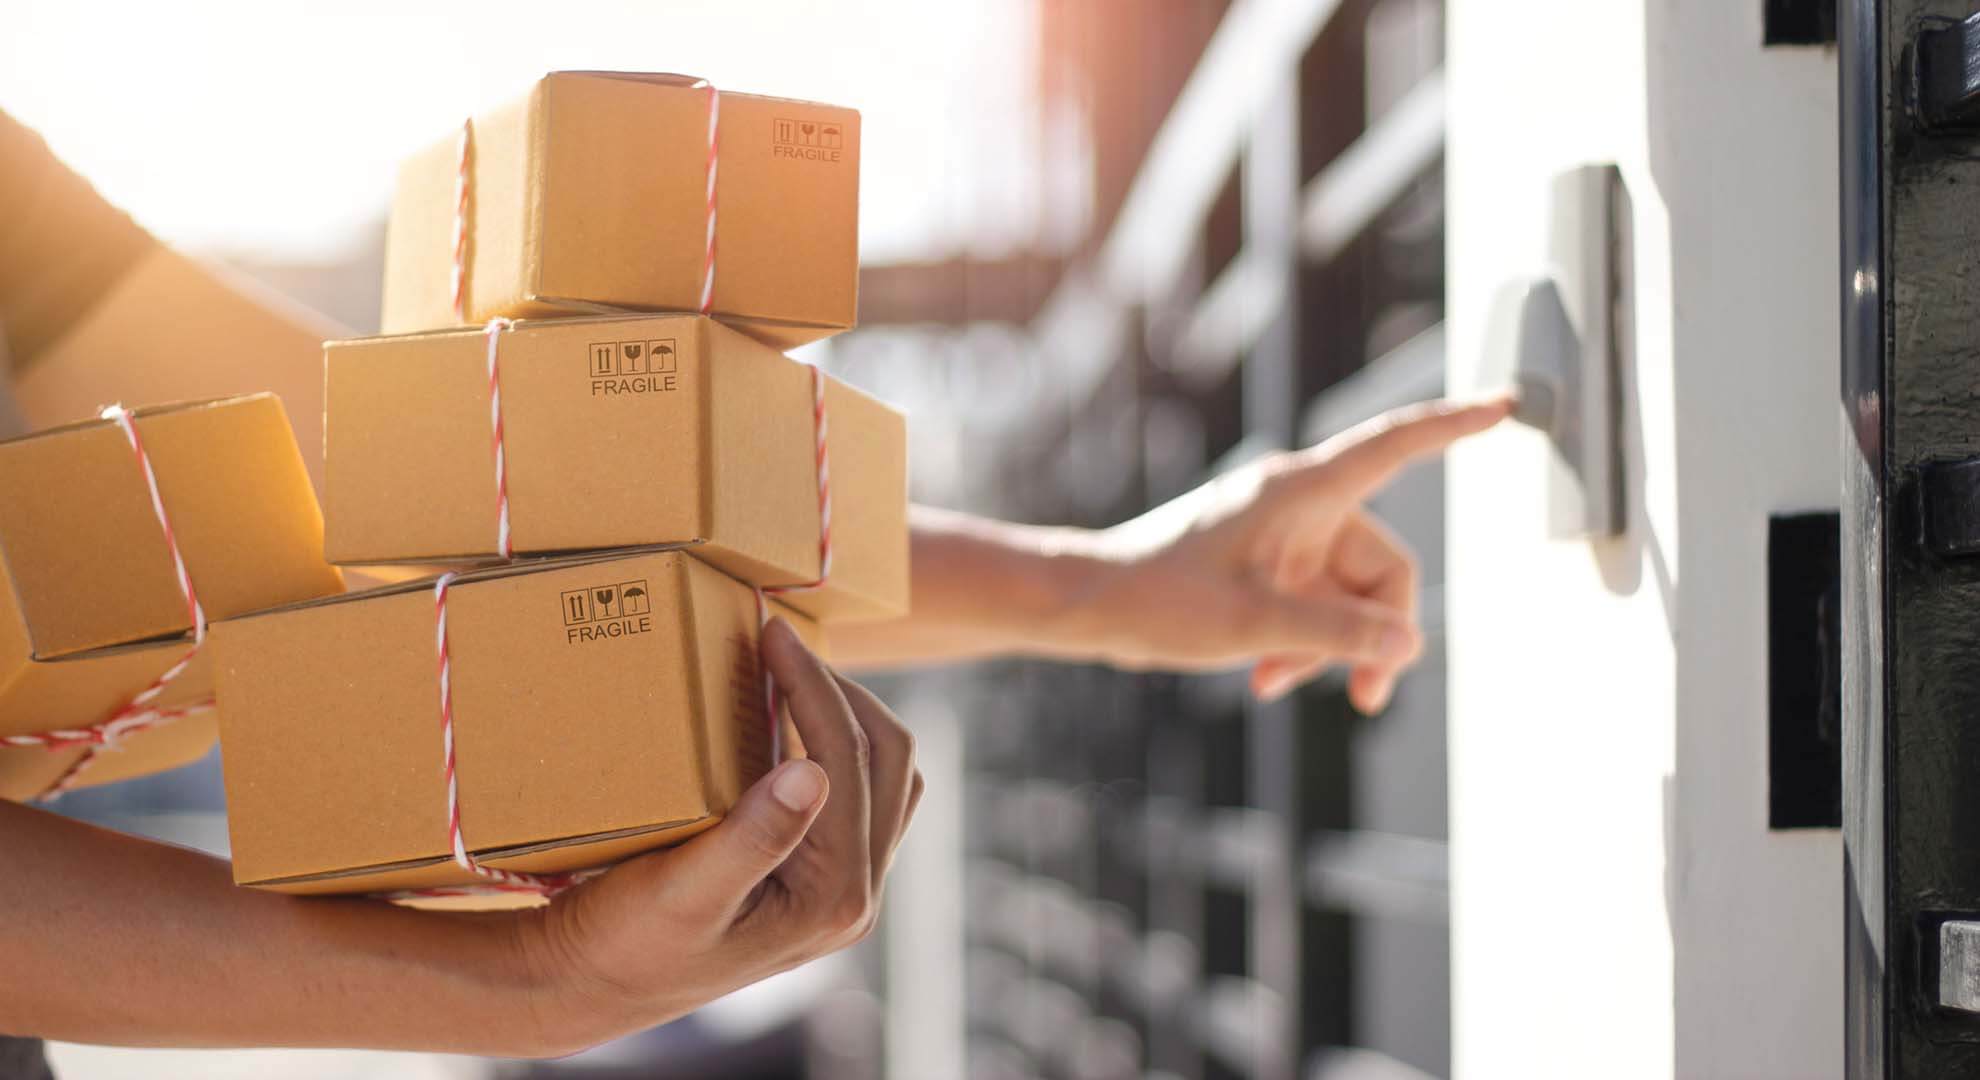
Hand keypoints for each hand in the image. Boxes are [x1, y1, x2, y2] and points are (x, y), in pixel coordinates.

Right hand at [518, 618, 922, 1054]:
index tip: (771, 631)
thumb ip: (751, 837)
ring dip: (849, 715)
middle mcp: (856, 898)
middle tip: (780, 642)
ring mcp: (847, 890)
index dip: (813, 684)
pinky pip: (863, 796)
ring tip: (791, 673)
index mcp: (833, 897)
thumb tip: (813, 772)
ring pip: (888, 775)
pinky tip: (785, 724)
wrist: (596, 984)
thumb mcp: (680, 892)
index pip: (848, 761)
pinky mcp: (825, 880)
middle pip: (890, 759)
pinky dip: (837, 746)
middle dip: (840, 689)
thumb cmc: (627, 941)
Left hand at [1077, 395, 1511, 711]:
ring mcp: (1283, 536)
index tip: (1506, 403)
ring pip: (1350, 594)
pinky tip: (1266, 679)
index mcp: (1300, 492)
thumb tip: (1408, 645)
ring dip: (1329, 646)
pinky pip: (1315, 603)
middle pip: (1384, 565)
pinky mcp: (1267, 564)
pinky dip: (1302, 642)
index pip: (1395, 446)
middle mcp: (1299, 506)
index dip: (1454, 424)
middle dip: (1375, 632)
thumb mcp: (1254, 625)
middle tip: (1359, 696)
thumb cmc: (1158, 600)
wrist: (1088, 606)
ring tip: (1276, 683)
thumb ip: (1336, 634)